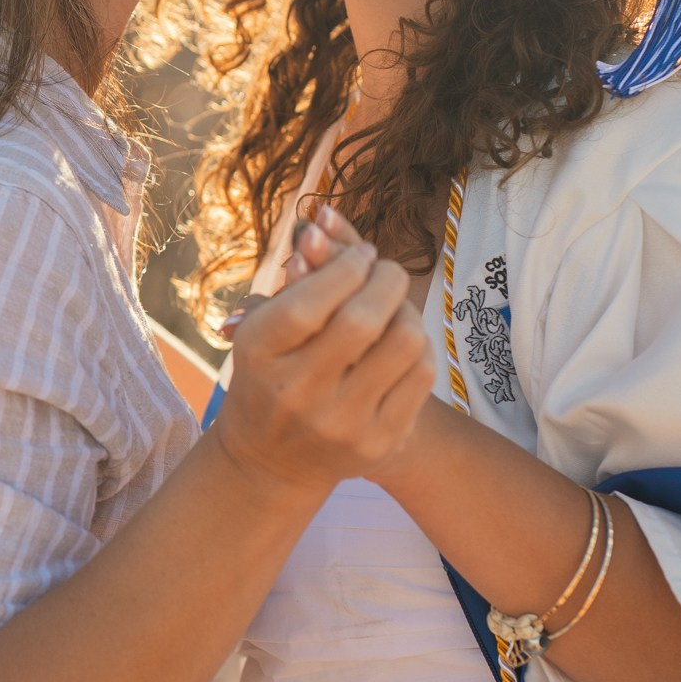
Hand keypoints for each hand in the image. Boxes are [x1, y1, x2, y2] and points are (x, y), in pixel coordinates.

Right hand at [213, 210, 434, 497]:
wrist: (272, 461)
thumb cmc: (271, 374)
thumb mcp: (266, 327)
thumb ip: (297, 275)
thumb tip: (323, 220)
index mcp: (258, 354)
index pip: (309, 301)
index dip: (346, 265)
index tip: (361, 255)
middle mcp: (297, 393)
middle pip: (362, 320)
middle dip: (386, 278)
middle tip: (386, 270)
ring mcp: (341, 423)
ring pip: (403, 342)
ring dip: (406, 310)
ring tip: (393, 307)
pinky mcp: (379, 442)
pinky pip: (422, 374)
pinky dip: (417, 346)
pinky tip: (401, 343)